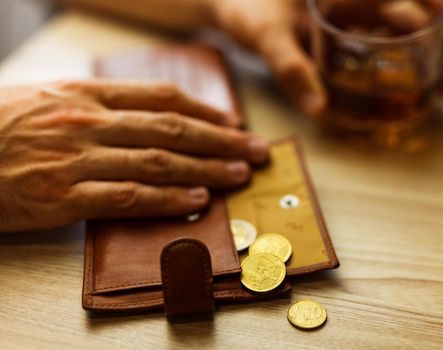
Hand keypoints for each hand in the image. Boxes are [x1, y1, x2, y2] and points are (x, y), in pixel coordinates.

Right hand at [0, 80, 268, 231]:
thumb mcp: (47, 97)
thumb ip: (96, 102)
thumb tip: (144, 113)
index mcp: (84, 93)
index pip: (160, 98)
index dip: (204, 110)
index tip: (232, 122)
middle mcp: (87, 121)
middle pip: (171, 129)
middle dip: (221, 140)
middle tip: (256, 149)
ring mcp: (77, 159)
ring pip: (158, 161)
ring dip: (206, 169)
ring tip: (239, 175)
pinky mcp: (63, 197)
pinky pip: (128, 197)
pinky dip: (167, 199)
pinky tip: (197, 200)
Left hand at [211, 0, 442, 115]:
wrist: (225, 5)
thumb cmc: (245, 10)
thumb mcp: (269, 37)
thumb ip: (292, 68)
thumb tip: (321, 109)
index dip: (435, 6)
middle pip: (403, 14)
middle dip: (429, 44)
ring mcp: (342, 12)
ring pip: (388, 30)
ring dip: (410, 55)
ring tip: (430, 87)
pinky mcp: (332, 28)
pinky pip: (367, 42)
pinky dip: (383, 60)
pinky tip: (393, 81)